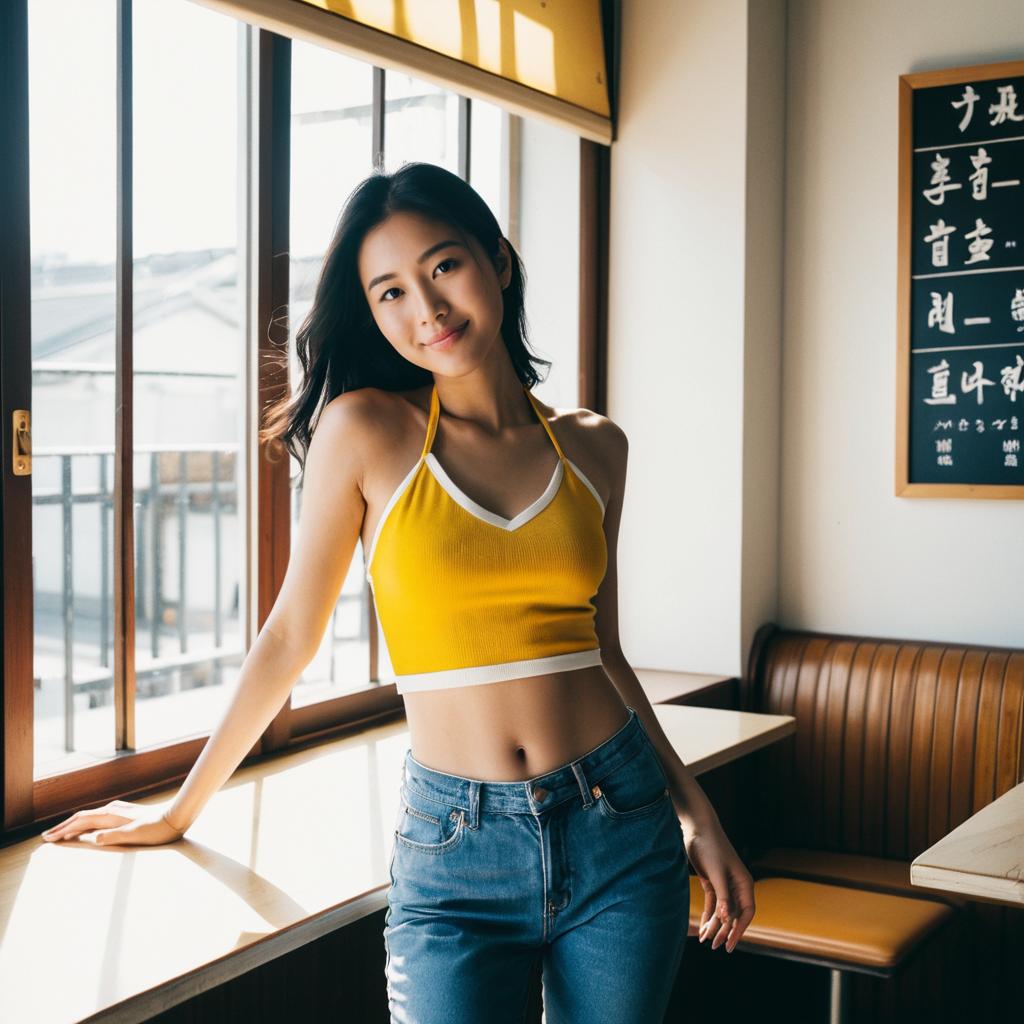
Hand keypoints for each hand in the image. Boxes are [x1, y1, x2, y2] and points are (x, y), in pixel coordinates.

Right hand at [40, 799, 184, 846]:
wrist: (174, 817)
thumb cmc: (156, 829)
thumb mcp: (134, 835)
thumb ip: (112, 836)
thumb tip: (91, 838)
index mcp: (110, 815)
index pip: (80, 821)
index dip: (63, 830)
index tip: (48, 839)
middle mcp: (111, 810)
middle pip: (81, 817)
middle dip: (64, 827)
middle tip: (47, 837)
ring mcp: (117, 810)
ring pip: (89, 817)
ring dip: (73, 825)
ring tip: (62, 834)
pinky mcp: (123, 814)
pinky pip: (97, 818)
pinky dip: (86, 824)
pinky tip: (86, 830)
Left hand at [683, 821, 754, 952]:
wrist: (697, 828)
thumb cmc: (711, 847)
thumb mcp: (717, 873)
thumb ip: (723, 896)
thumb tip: (726, 920)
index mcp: (744, 883)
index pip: (746, 912)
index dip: (740, 929)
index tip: (730, 943)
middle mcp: (736, 885)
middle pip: (734, 914)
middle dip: (725, 931)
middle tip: (715, 946)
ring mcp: (724, 884)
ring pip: (722, 911)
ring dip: (715, 925)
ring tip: (706, 940)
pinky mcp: (711, 881)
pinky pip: (713, 903)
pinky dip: (709, 915)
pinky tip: (703, 927)